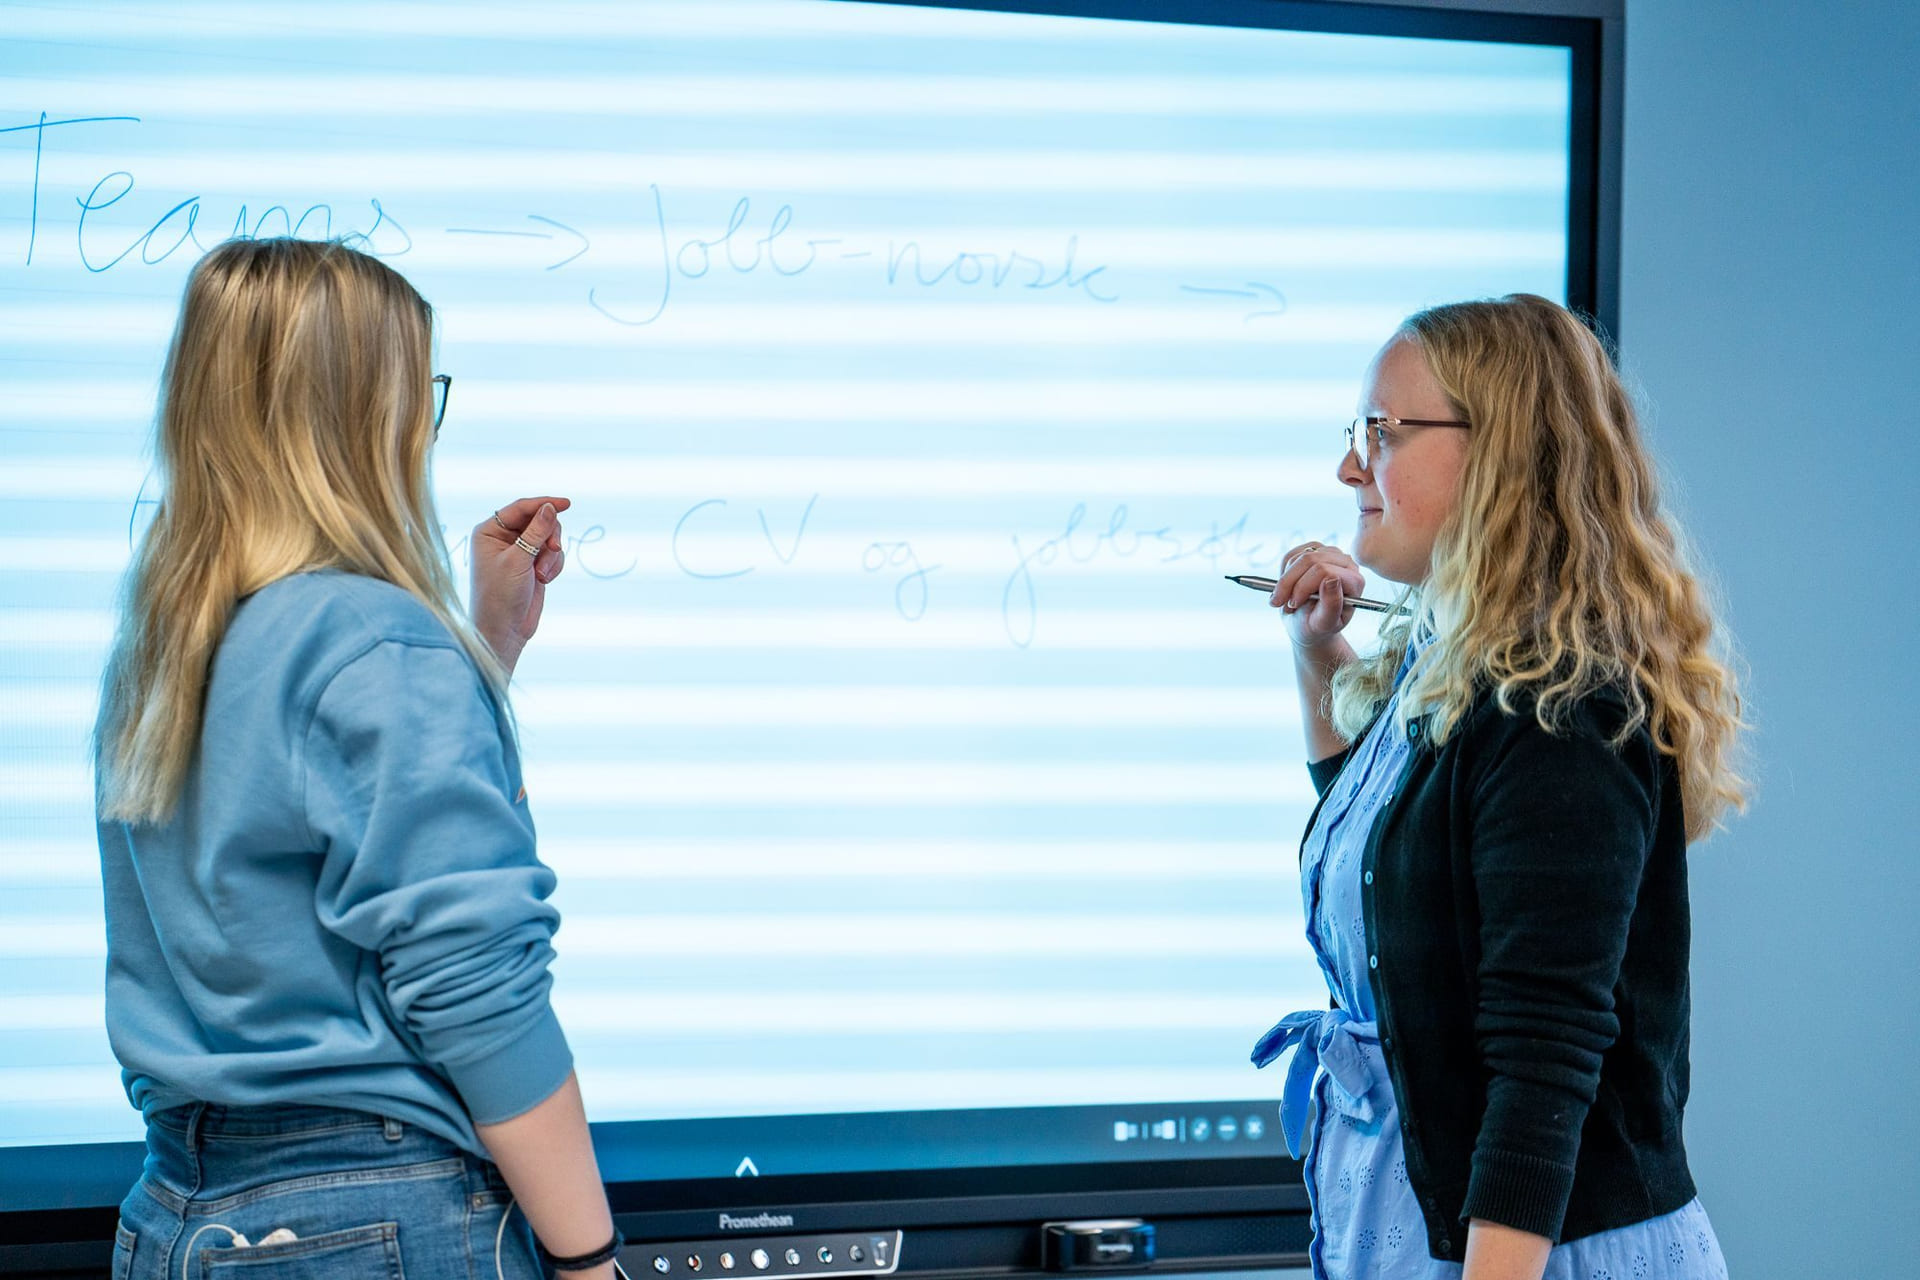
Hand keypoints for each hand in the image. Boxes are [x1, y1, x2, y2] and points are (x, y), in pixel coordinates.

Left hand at [471, 495, 570, 675]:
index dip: (544, 503)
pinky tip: (545, 580)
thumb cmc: (500, 595)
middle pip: (539, 520)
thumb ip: (536, 532)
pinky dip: (554, 565)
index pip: (520, 507)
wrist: (504, 630)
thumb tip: (550, 508)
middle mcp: (503, 538)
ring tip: (542, 575)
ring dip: (551, 555)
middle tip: (554, 549)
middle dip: (549, 536)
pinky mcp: (532, 565)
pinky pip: (553, 554)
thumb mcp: (518, 560)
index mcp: (489, 531)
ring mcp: (519, 551)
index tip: (566, 504)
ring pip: (549, 538)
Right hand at [1270, 540, 1365, 651]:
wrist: (1307, 624)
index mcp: (1355, 581)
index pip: (1325, 571)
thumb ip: (1332, 605)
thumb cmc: (1318, 627)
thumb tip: (1332, 580)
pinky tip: (1287, 588)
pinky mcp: (1315, 550)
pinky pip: (1291, 555)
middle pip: (1310, 559)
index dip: (1303, 586)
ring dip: (1284, 580)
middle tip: (1279, 602)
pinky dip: (1283, 573)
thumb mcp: (1324, 623)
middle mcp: (1346, 563)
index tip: (1292, 604)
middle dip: (1289, 582)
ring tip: (1283, 599)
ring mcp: (1330, 554)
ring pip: (1298, 556)